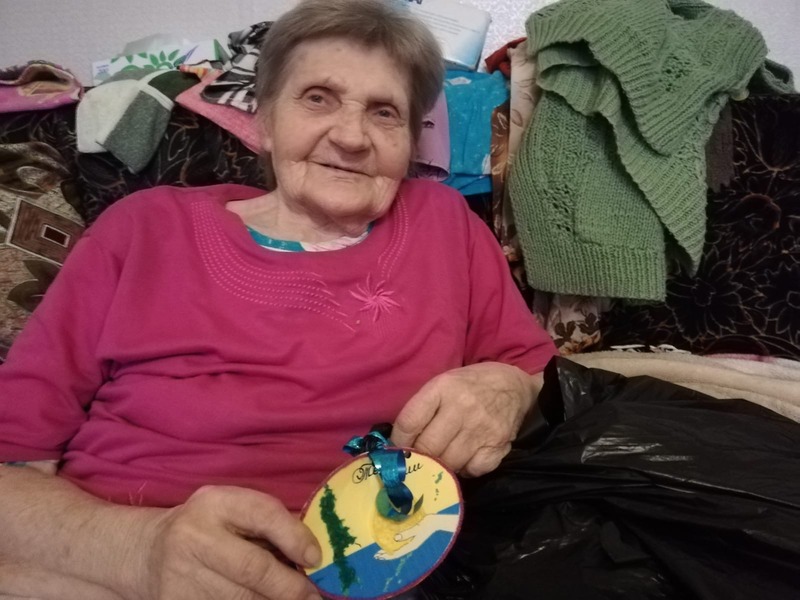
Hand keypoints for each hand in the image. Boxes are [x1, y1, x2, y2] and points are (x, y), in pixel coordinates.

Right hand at [143, 486, 321, 599]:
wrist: (147, 552)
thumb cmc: (207, 527)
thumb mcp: (231, 510)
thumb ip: (267, 525)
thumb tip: (312, 555)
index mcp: (216, 503)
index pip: (263, 514)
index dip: (294, 537)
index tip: (315, 558)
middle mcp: (195, 537)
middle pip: (253, 569)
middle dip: (290, 587)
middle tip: (314, 597)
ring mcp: (181, 576)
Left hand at [374, 513, 458, 559]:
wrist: (435, 521)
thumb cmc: (426, 524)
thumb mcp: (416, 528)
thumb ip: (406, 533)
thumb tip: (394, 538)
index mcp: (412, 545)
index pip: (397, 553)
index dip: (387, 555)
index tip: (379, 555)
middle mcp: (411, 546)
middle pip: (397, 553)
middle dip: (386, 555)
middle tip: (376, 556)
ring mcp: (412, 543)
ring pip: (398, 549)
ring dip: (389, 551)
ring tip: (381, 551)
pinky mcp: (413, 538)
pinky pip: (401, 545)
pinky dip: (394, 545)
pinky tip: (391, 543)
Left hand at [392, 362, 541, 476]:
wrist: (515, 386)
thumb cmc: (471, 386)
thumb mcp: (443, 384)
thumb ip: (422, 409)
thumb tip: (399, 443)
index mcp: (443, 388)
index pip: (409, 422)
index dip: (398, 441)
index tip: (398, 448)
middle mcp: (462, 408)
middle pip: (427, 447)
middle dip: (418, 457)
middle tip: (419, 459)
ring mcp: (481, 429)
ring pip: (448, 463)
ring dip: (441, 465)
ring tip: (442, 458)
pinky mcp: (498, 446)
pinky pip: (472, 470)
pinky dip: (465, 470)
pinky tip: (465, 459)